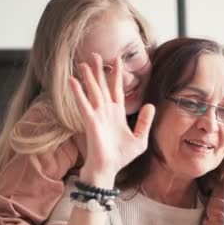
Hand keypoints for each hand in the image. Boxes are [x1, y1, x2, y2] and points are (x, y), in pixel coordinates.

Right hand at [69, 53, 154, 186]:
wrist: (109, 170)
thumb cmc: (122, 157)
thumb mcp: (140, 139)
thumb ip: (145, 122)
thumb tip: (151, 105)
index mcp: (117, 113)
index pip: (117, 89)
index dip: (117, 74)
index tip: (117, 59)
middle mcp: (106, 111)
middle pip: (102, 86)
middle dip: (99, 70)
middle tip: (95, 54)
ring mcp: (97, 115)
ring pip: (93, 91)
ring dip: (88, 77)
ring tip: (83, 62)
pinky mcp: (91, 122)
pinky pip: (84, 104)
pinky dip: (78, 92)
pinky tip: (73, 80)